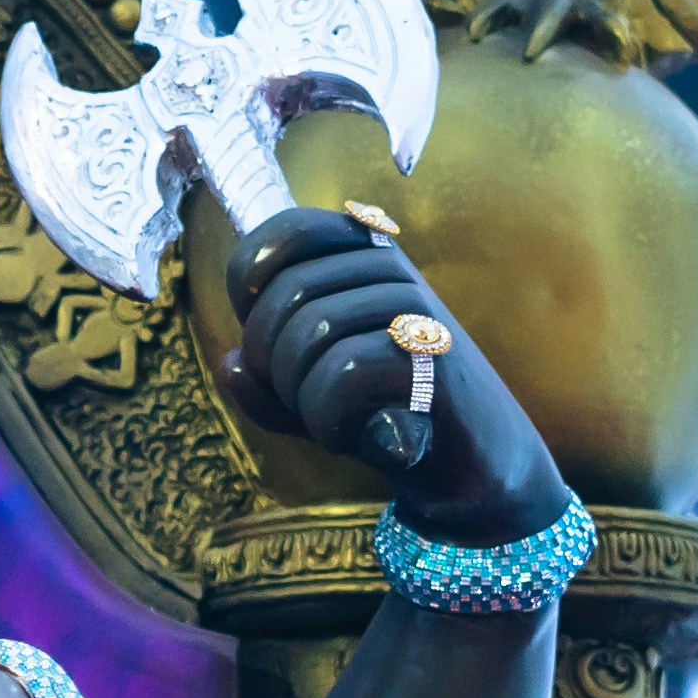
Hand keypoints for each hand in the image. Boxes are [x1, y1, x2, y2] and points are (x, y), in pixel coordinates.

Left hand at [222, 203, 570, 549]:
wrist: (466, 466)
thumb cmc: (378, 416)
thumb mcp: (303, 398)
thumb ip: (260, 382)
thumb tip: (231, 364)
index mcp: (360, 256)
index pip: (285, 231)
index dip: (250, 287)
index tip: (266, 338)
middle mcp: (391, 267)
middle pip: (285, 294)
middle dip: (271, 364)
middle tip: (305, 399)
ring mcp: (418, 307)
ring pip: (310, 332)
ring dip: (302, 398)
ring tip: (338, 419)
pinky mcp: (434, 356)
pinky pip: (343, 374)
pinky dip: (331, 420)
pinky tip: (362, 434)